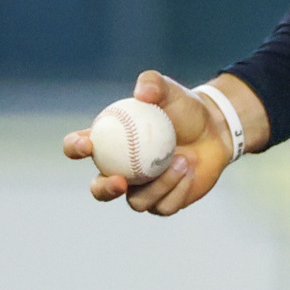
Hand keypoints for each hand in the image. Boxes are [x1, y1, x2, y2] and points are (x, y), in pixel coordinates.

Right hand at [63, 70, 241, 216]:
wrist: (214, 132)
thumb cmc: (184, 109)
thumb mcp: (169, 91)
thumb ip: (153, 83)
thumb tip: (141, 93)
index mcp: (108, 143)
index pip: (78, 147)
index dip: (75, 148)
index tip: (87, 145)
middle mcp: (119, 171)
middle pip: (99, 190)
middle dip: (103, 189)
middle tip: (120, 181)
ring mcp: (141, 190)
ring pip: (137, 202)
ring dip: (160, 184)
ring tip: (183, 160)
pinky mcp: (163, 203)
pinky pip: (164, 205)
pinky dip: (178, 188)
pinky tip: (190, 170)